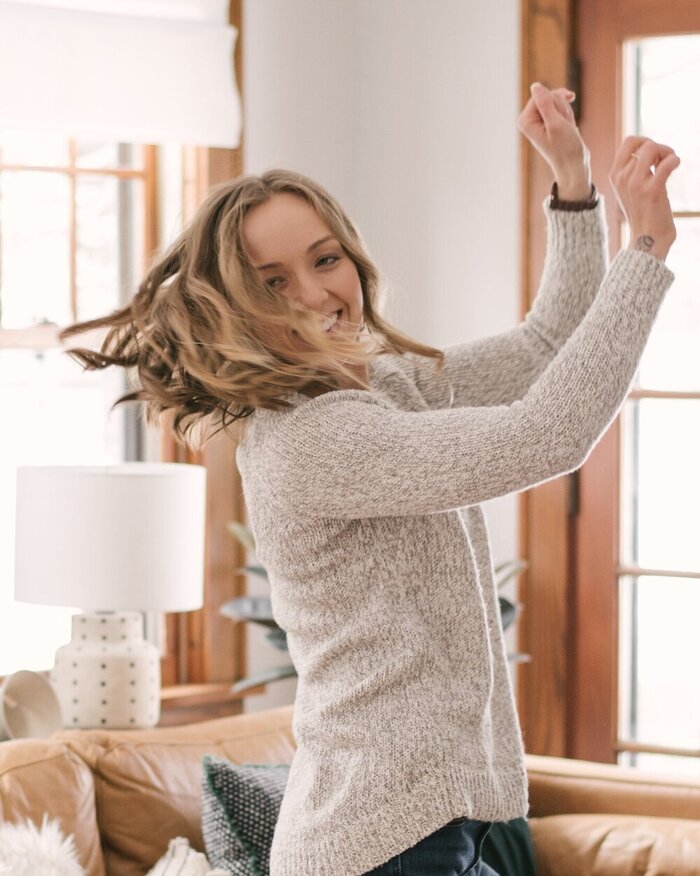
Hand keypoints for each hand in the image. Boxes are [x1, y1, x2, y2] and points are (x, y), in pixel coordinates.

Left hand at [518, 82, 590, 198]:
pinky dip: (568, 115)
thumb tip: (535, 86)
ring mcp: (539, 119)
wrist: (573, 165)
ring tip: (566, 129)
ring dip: (566, 113)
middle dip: (562, 108)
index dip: (556, 104)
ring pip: (558, 101)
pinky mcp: (549, 120)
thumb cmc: (565, 148)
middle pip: (550, 96)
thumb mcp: (556, 124)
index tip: (560, 121)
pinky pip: (561, 107)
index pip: (542, 94)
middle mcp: (529, 119)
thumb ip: (545, 103)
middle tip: (564, 127)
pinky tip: (568, 127)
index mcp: (525, 120)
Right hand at [609, 136, 680, 261]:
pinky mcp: (651, 191)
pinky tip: (676, 165)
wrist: (647, 238)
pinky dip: (675, 160)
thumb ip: (634, 169)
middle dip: (660, 148)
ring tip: (670, 165)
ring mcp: (635, 184)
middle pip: (645, 144)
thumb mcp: (631, 188)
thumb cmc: (643, 212)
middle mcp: (622, 178)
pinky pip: (666, 163)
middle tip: (664, 162)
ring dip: (668, 153)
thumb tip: (650, 148)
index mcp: (614, 175)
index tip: (653, 156)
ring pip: (654, 148)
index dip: (645, 141)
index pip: (629, 141)